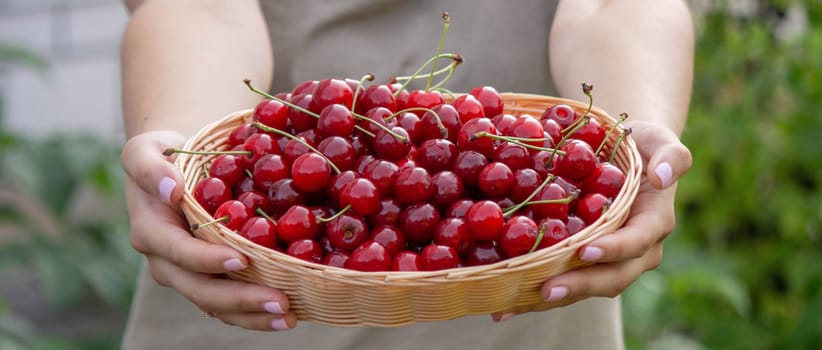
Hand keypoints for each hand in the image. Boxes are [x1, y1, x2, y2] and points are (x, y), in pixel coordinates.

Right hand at [121, 131, 296, 330]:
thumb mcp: (145, 149)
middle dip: (240, 300)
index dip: (207, 259)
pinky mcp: (208, 280)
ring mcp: (187, 276)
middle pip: (201, 290)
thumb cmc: (161, 155)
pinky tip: (288, 315)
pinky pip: (229, 305)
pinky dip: (256, 313)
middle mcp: (166, 262)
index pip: (179, 252)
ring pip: (217, 306)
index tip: (241, 259)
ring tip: (290, 317)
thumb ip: (150, 168)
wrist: (168, 172)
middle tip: (281, 301)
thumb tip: (172, 189)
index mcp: (151, 232)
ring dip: (253, 316)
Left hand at [492, 120, 691, 321]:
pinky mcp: (582, 262)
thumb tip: (660, 178)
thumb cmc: (641, 144)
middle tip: (547, 290)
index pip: (636, 242)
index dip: (614, 249)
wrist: (624, 155)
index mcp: (653, 224)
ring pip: (584, 286)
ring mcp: (608, 260)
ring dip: (550, 299)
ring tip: (515, 304)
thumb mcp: (659, 140)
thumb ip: (670, 157)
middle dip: (579, 286)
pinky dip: (534, 292)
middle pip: (610, 277)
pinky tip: (503, 303)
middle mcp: (634, 251)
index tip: (586, 251)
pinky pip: (562, 278)